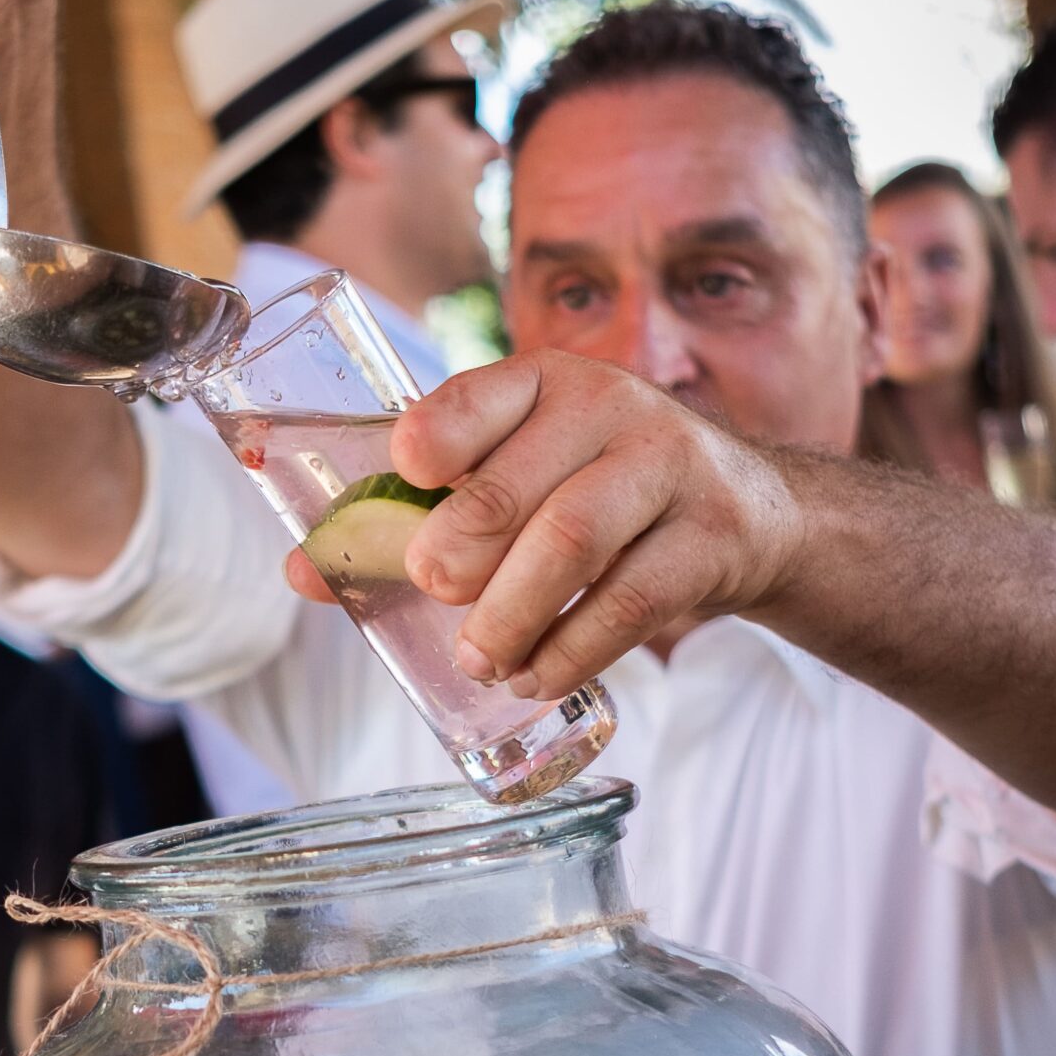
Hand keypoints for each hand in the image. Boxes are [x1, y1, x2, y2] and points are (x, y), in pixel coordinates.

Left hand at [284, 353, 804, 698]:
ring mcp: (670, 471)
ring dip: (511, 614)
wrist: (752, 509)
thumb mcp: (528, 470)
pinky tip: (535, 673)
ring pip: (573, 544)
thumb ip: (426, 515)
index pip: (482, 393)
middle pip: (519, 486)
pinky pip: (630, 603)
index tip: (406, 472)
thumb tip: (303, 571)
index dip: (437, 434)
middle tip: (432, 589)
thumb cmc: (602, 488)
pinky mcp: (710, 540)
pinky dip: (571, 650)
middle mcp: (611, 410)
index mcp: (547, 381)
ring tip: (478, 657)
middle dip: (461, 548)